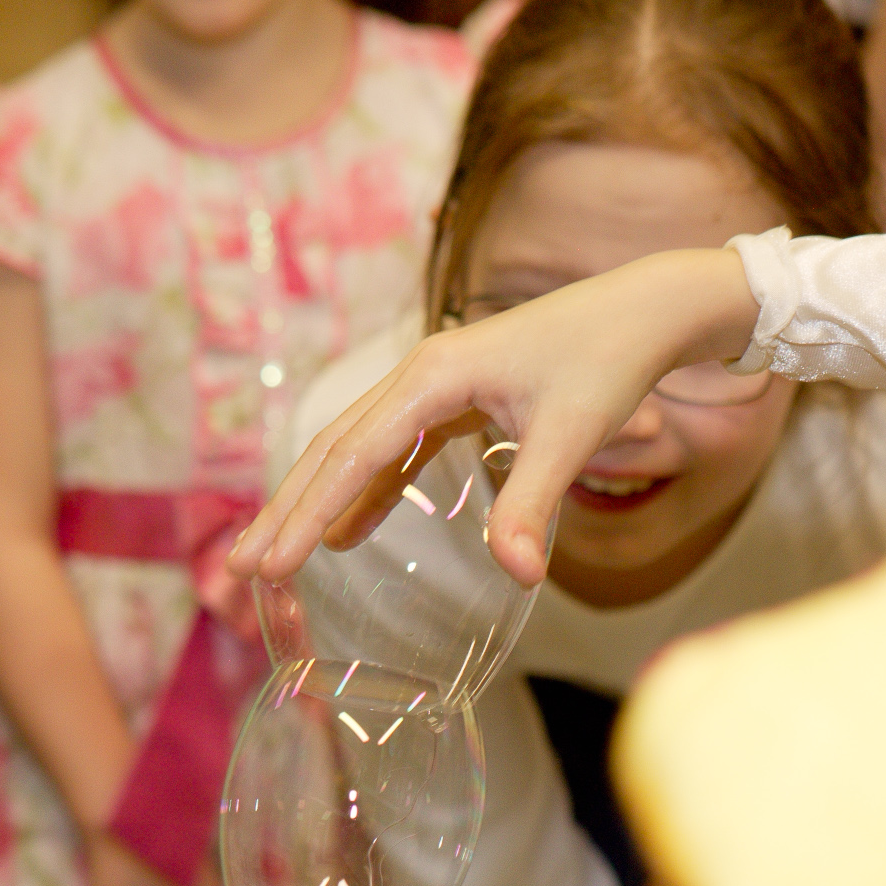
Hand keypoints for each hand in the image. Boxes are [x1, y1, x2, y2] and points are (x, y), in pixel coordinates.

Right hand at [230, 245, 758, 585]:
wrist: (644, 309)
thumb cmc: (608, 360)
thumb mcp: (571, 436)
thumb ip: (533, 506)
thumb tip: (517, 575)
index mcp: (433, 376)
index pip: (354, 455)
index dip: (308, 513)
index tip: (273, 564)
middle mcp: (420, 374)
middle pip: (334, 448)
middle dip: (287, 509)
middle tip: (241, 568)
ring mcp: (433, 385)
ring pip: (355, 448)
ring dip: (316, 501)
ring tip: (273, 557)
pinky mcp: (453, 398)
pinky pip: (392, 450)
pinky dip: (365, 492)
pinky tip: (346, 533)